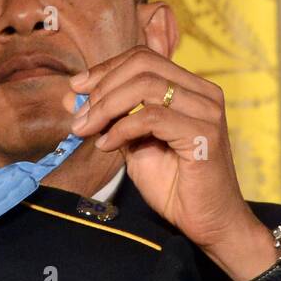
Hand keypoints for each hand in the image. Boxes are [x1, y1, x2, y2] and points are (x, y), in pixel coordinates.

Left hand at [63, 46, 267, 276]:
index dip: (105, 69)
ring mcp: (206, 111)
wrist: (209, 222)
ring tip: (87, 130)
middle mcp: (203, 92)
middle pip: (142, 64)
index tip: (76, 89)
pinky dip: (122, 128)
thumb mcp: (134, 145)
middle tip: (79, 116)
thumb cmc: (175, 186)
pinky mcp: (205, 134)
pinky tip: (107, 145)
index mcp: (190, 88)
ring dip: (106, 106)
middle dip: (102, 87)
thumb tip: (71, 99)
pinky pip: (152, 116)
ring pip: (146, 85)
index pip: (142, 58)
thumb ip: (110, 120)